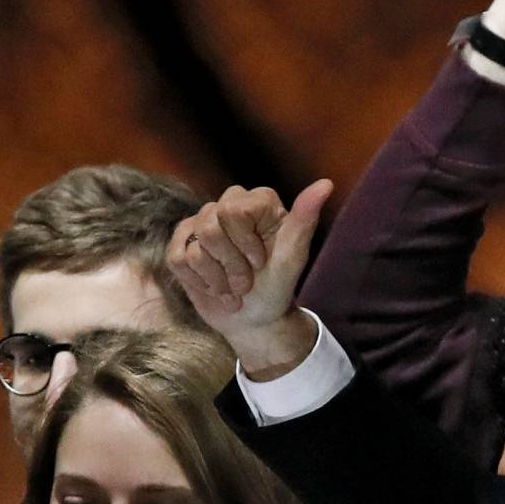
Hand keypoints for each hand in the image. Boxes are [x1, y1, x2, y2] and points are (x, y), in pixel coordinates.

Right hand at [169, 179, 333, 372]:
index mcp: (258, 202)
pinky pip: (179, 259)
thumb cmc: (276, 286)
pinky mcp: (181, 244)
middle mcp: (227, 205)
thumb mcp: (294, 256)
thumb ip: (305, 220)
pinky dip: (200, 282)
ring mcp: (201, 224)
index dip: (244, 243)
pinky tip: (215, 288)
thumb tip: (326, 184)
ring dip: (217, 278)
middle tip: (246, 281)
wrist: (253, 319)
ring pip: (196, 245)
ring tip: (233, 288)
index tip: (260, 262)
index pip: (234, 210)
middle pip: (211, 227)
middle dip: (230, 264)